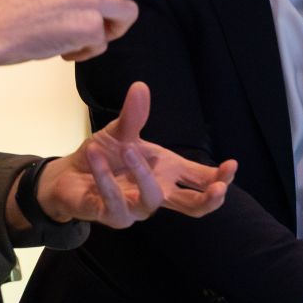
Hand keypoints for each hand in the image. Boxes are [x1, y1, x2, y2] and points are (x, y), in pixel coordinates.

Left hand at [36, 82, 234, 227]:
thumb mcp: (121, 132)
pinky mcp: (113, 215)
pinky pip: (114, 201)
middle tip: (219, 188)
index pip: (203, 180)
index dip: (221, 177)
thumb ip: (134, 116)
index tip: (232, 165)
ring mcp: (137, 208)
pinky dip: (105, 176)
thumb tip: (140, 87)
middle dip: (210, 199)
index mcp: (169, 174)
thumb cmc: (106, 156)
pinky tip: (95, 154)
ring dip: (143, 174)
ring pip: (152, 200)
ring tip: (130, 149)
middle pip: (194, 206)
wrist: (70, 175)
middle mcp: (158, 193)